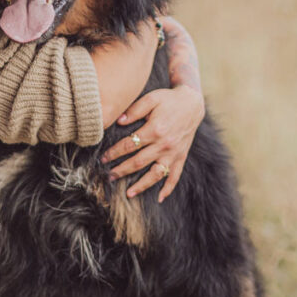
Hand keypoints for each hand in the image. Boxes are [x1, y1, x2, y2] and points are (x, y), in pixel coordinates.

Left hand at [103, 85, 204, 201]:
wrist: (193, 103)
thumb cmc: (168, 100)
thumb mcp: (151, 99)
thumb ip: (134, 110)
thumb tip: (118, 121)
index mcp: (155, 130)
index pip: (129, 145)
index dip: (114, 153)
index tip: (103, 158)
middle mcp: (164, 144)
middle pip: (138, 162)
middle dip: (121, 170)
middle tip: (108, 177)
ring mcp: (174, 153)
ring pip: (155, 174)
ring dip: (142, 186)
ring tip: (128, 194)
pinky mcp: (181, 156)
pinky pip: (175, 176)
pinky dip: (168, 188)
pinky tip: (160, 198)